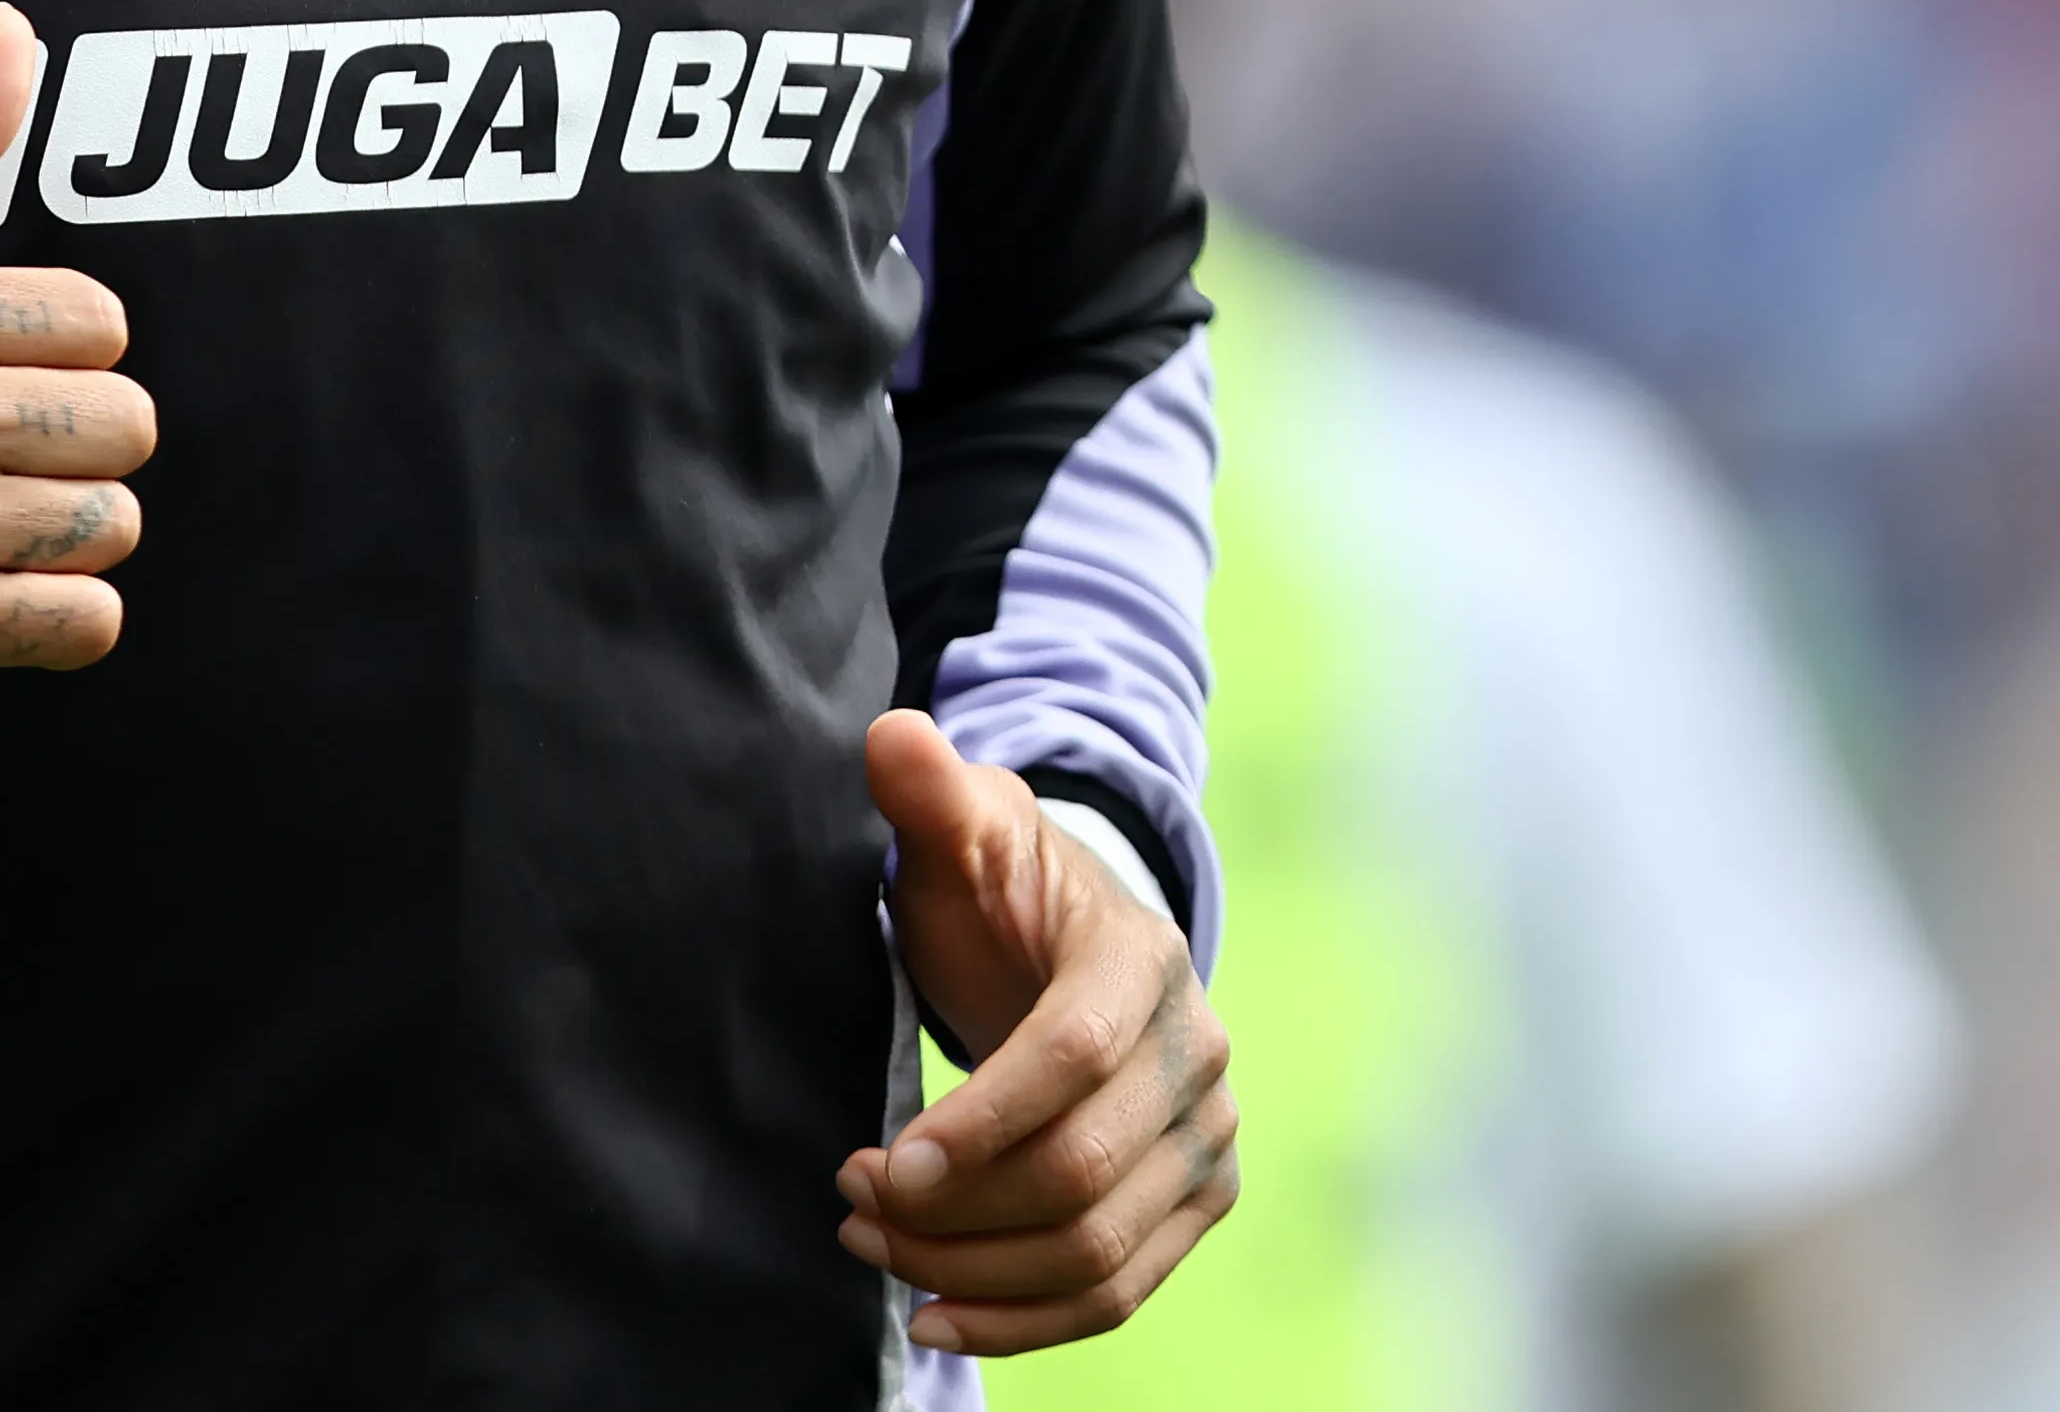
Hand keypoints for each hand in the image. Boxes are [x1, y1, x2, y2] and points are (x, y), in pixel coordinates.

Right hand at [0, 5, 150, 710]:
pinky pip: (86, 620)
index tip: (0, 378)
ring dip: (65, 537)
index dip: (64, 357)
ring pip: (112, 522)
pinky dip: (61, 621)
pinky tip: (2, 596)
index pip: (100, 323)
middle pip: (126, 425)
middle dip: (77, 449)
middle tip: (1, 460)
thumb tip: (12, 24)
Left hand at [837, 711, 1238, 1356]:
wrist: (1071, 947)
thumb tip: (891, 737)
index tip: (883, 1163)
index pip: (1072, 1058)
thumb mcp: (961, 834)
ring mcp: (1208, 1137)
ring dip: (974, 1272)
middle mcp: (1196, 1054)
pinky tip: (937, 1317)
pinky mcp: (1196, 1202)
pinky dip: (1026, 1322)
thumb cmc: (1000, 892)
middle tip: (851, 1198)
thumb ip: (927, 791)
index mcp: (1138, 960)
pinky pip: (1118, 1290)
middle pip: (1080, 1172)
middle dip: (953, 1208)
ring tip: (876, 1250)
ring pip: (1096, 1249)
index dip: (981, 1121)